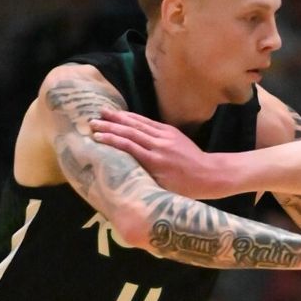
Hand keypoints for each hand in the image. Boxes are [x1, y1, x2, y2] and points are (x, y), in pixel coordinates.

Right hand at [91, 110, 233, 198]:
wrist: (209, 174)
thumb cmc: (184, 187)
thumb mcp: (162, 187)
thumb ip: (142, 177)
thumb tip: (120, 173)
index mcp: (156, 162)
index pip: (129, 147)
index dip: (112, 140)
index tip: (96, 137)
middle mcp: (160, 146)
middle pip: (131, 133)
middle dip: (110, 126)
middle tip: (91, 122)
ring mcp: (166, 137)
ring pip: (139, 124)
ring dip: (119, 118)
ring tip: (102, 113)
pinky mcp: (171, 131)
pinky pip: (149, 123)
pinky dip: (134, 118)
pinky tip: (123, 115)